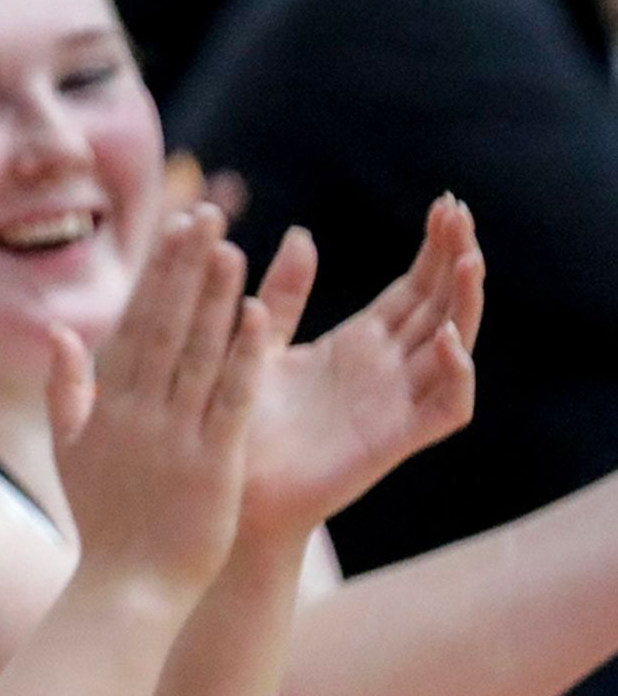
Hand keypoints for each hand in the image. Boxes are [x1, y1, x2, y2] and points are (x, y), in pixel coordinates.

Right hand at [56, 205, 271, 604]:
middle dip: (186, 268)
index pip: (135, 323)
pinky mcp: (214, 462)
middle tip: (207, 215)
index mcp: (107, 405)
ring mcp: (176, 435)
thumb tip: (58, 332)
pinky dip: (245, 357)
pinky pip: (231, 399)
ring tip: (233, 247)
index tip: (177, 228)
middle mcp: (138, 412)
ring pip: (199, 353)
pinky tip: (259, 317)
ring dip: (215, 298)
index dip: (157, 273)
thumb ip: (63, 388)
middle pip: (165, 326)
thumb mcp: (69, 451)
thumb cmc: (103, 523)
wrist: (126, 589)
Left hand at [241, 198, 479, 537]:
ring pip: (455, 348)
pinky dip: (456, 374)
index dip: (433, 249)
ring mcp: (394, 405)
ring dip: (467, 305)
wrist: (225, 493)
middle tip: (460, 212)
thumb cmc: (238, 423)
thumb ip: (283, 295)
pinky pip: (446, 408)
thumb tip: (302, 233)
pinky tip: (447, 339)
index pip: (413, 288)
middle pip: (440, 307)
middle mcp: (385, 372)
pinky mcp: (393, 442)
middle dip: (457, 260)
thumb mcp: (258, 344)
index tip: (445, 202)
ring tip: (469, 261)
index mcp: (357, 346)